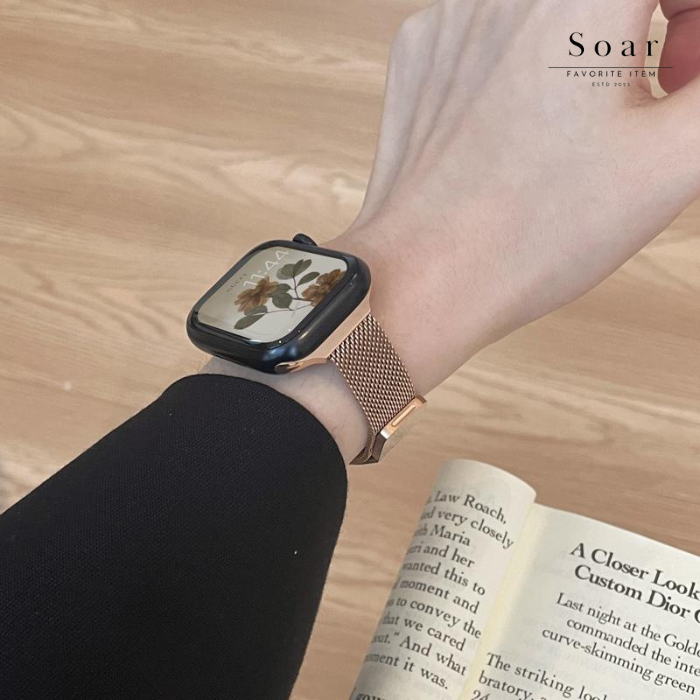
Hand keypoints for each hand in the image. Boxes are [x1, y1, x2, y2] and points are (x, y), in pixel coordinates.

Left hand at [333, 0, 699, 394]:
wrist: (425, 281)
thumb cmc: (539, 232)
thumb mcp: (676, 156)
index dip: (697, 21)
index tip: (684, 79)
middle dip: (657, 22)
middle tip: (647, 100)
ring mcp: (452, 13)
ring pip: (551, 5)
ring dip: (585, 46)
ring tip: (575, 127)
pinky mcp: (420, 51)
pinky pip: (491, 31)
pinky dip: (521, 64)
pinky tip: (516, 129)